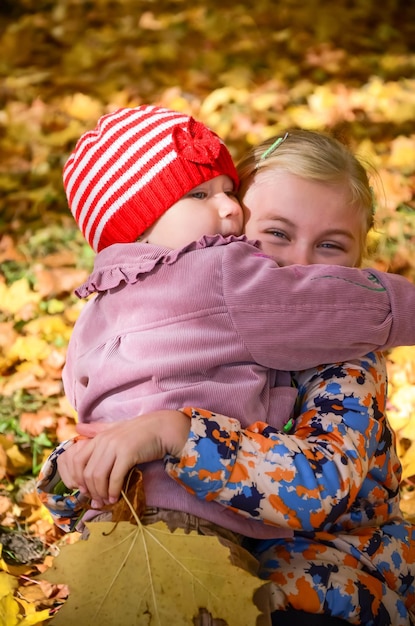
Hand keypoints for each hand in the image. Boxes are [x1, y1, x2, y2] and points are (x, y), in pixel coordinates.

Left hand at [56, 410, 189, 507]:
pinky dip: (114, 491)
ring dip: (102, 493)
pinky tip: (116, 497)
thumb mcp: (115, 428)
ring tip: (107, 501)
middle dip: (91, 491)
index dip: (78, 479)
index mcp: (98, 437)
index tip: (86, 490)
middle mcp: (104, 441)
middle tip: (97, 502)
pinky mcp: (127, 454)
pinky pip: (115, 477)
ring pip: (99, 477)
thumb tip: (77, 427)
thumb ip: (96, 429)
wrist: (162, 429)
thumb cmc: (139, 431)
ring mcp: (115, 447)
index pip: (76, 461)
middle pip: (88, 473)